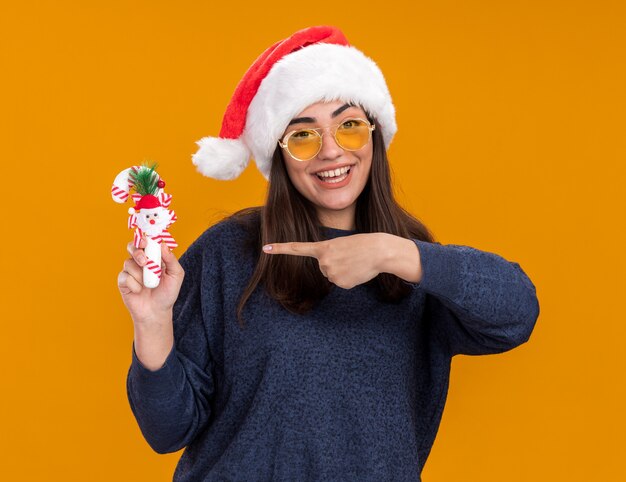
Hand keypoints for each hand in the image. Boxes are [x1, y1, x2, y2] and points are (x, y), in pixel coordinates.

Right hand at [117, 236, 184, 324]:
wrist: (157, 312)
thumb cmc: (167, 293)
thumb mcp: (176, 276)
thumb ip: (171, 260)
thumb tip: (163, 245)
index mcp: (153, 257)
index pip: (147, 242)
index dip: (144, 238)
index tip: (146, 240)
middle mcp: (140, 261)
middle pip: (132, 247)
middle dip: (137, 251)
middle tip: (144, 261)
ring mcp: (131, 271)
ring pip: (128, 263)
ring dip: (139, 274)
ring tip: (147, 284)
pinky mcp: (123, 281)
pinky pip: (124, 277)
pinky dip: (134, 284)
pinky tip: (140, 291)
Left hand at [263, 233, 388, 288]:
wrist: (379, 251)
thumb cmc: (363, 245)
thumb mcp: (342, 245)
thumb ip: (330, 257)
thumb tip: (330, 275)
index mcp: (323, 247)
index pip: (297, 248)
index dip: (280, 249)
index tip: (265, 249)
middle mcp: (323, 261)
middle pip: (324, 268)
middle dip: (336, 263)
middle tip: (350, 256)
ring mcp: (331, 273)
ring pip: (333, 276)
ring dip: (344, 271)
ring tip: (355, 262)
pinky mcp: (341, 283)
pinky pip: (342, 283)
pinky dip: (351, 278)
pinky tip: (358, 270)